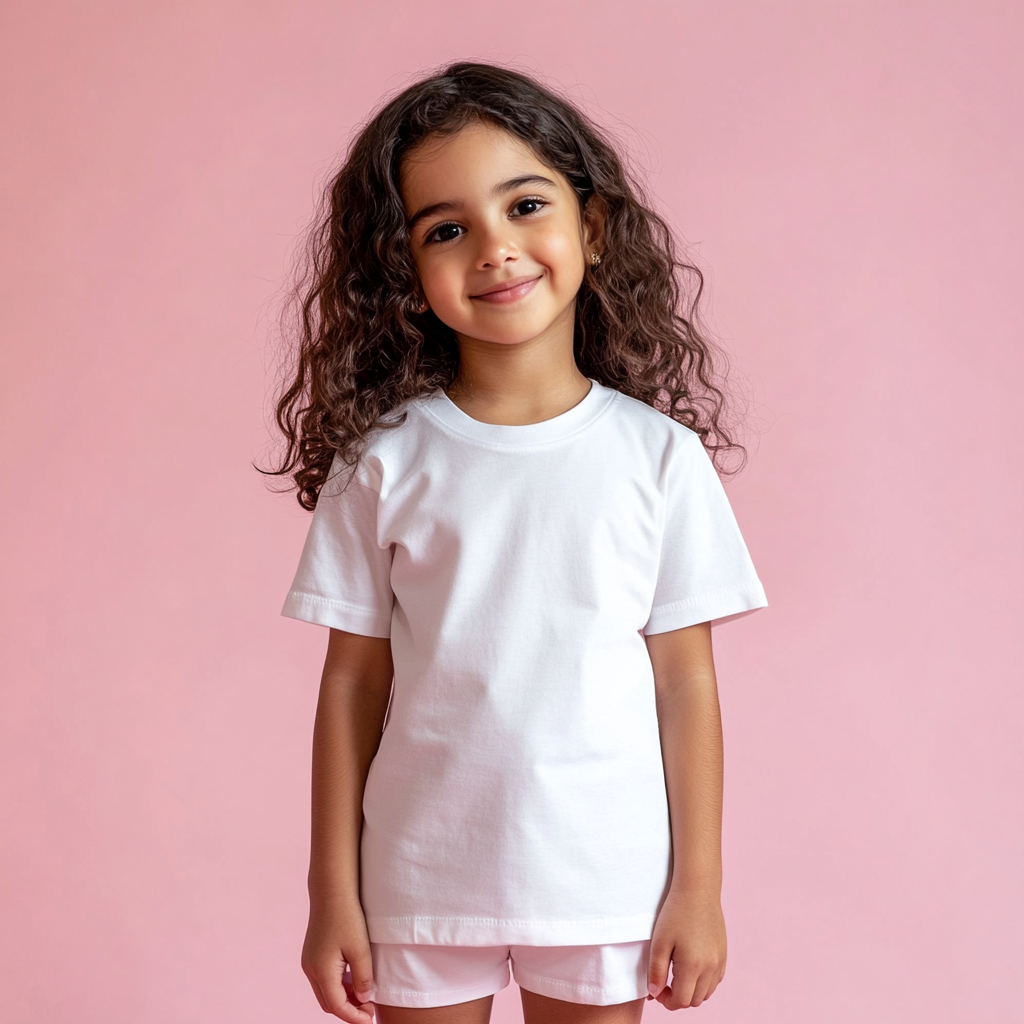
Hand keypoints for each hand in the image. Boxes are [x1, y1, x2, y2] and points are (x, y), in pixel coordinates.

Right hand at [301, 897, 376, 1021]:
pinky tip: (354, 980)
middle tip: (370, 1009)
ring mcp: (309, 961)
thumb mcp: (361, 949)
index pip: (337, 1006)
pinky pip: (324, 979)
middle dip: (348, 1010)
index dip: (354, 1016)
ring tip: (365, 996)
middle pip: (328, 1003)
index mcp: (321, 971)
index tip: (370, 1019)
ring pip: (325, 992)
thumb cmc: (348, 917)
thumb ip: (363, 978)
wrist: (332, 890)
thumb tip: (363, 1000)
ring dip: (343, 998)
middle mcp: (310, 969)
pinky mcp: (312, 954)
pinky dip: (338, 985)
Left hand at [646, 886, 726, 1009]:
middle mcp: (710, 968)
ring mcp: (719, 961)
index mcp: (693, 966)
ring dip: (692, 991)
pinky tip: (691, 968)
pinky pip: (715, 980)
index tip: (657, 989)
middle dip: (678, 998)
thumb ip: (656, 971)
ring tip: (677, 975)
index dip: (666, 1001)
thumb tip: (655, 994)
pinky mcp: (723, 954)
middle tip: (664, 982)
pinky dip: (704, 982)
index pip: (681, 1001)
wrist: (698, 890)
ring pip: (706, 993)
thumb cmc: (675, 913)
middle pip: (694, 1001)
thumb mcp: (659, 941)